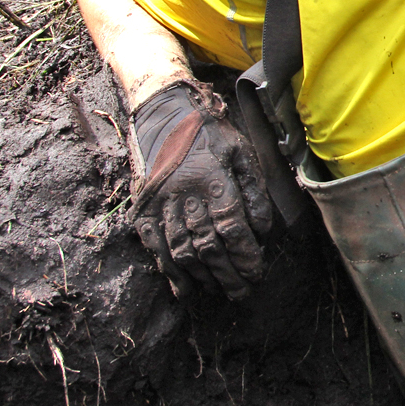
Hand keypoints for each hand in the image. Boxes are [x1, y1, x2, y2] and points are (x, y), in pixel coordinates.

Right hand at [128, 81, 273, 298]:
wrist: (164, 114)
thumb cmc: (211, 135)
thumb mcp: (241, 152)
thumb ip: (254, 191)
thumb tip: (261, 231)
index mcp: (212, 178)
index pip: (231, 226)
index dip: (245, 254)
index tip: (257, 271)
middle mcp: (184, 194)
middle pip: (207, 245)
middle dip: (228, 273)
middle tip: (244, 291)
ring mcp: (160, 205)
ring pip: (182, 251)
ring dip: (203, 277)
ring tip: (221, 291)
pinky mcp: (143, 211)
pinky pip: (156, 248)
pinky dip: (170, 273)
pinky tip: (185, 290)